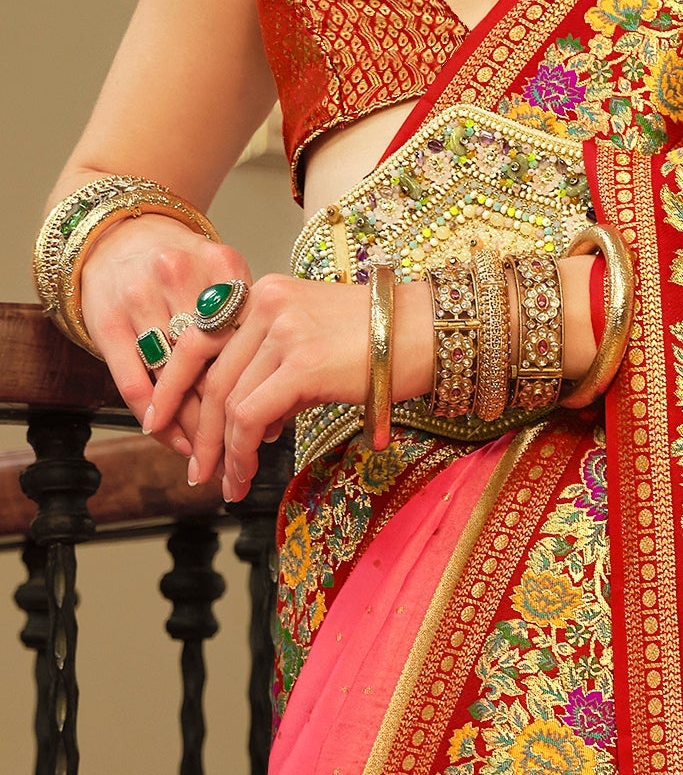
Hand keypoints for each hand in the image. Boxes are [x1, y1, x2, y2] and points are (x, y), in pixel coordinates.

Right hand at [78, 214, 251, 458]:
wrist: (120, 234)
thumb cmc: (183, 269)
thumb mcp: (223, 279)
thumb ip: (247, 325)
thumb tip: (278, 401)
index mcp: (222, 264)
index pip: (247, 337)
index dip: (258, 387)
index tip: (266, 427)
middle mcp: (181, 276)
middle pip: (211, 360)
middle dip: (225, 415)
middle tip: (237, 456)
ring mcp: (141, 297)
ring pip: (174, 377)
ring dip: (190, 424)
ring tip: (206, 457)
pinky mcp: (107, 320)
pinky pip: (134, 380)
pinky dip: (153, 415)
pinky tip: (168, 437)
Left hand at [151, 274, 424, 498]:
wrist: (430, 332)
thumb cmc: (382, 340)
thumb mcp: (314, 336)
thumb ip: (274, 364)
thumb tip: (247, 421)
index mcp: (265, 292)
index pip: (198, 337)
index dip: (173, 383)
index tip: (160, 418)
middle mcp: (266, 303)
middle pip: (209, 375)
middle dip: (197, 430)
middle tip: (196, 469)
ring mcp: (283, 330)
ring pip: (227, 402)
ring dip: (222, 451)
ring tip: (227, 482)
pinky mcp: (301, 363)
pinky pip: (251, 416)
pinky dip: (241, 451)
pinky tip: (246, 472)